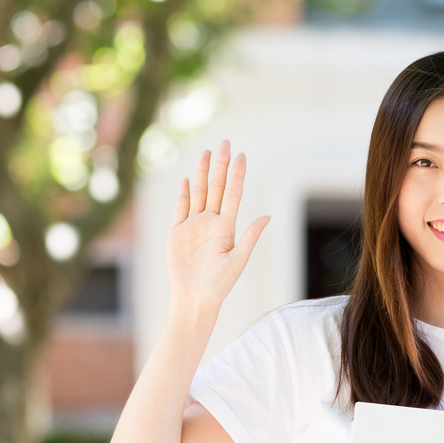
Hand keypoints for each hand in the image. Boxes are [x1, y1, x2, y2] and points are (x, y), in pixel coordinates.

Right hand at [168, 140, 269, 319]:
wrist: (195, 299)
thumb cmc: (219, 285)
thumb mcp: (238, 260)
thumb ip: (250, 237)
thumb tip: (267, 216)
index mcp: (226, 227)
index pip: (233, 194)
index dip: (237, 175)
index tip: (241, 156)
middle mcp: (211, 222)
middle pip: (216, 187)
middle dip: (220, 165)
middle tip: (225, 143)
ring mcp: (193, 226)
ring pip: (198, 193)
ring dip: (202, 173)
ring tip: (207, 153)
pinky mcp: (177, 232)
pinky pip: (180, 208)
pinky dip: (184, 193)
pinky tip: (188, 179)